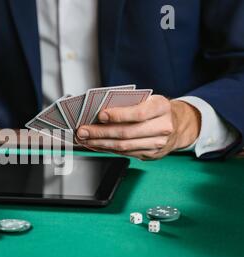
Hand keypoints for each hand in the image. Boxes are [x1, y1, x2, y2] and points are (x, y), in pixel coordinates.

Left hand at [76, 95, 200, 159]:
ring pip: (124, 146)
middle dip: (101, 133)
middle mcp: (163, 127)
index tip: (100, 115)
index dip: (118, 115)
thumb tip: (99, 112)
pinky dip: (107, 149)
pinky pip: (125, 153)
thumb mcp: (147, 100)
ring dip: (100, 143)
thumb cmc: (154, 109)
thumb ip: (128, 103)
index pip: (139, 113)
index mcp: (162, 107)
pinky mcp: (150, 155)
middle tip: (83, 131)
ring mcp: (157, 144)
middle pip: (127, 133)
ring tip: (85, 139)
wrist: (176, 125)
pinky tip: (96, 144)